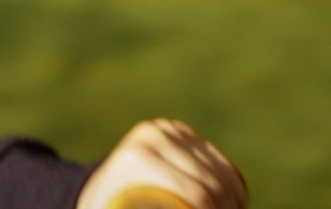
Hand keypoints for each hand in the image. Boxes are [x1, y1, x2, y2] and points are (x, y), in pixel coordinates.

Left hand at [75, 118, 247, 208]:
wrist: (97, 190)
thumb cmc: (111, 208)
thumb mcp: (121, 208)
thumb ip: (162, 201)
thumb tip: (194, 203)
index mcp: (138, 158)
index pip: (198, 195)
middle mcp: (154, 135)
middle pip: (212, 184)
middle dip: (223, 208)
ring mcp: (169, 130)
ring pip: (222, 174)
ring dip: (231, 202)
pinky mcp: (181, 133)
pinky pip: (221, 163)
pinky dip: (232, 188)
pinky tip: (233, 204)